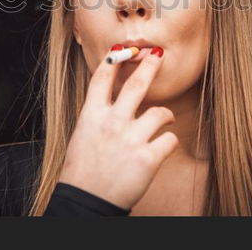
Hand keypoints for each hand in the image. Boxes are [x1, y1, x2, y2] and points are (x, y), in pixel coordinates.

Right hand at [57, 46, 177, 209]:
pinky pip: (170, 140)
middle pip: (136, 84)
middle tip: (158, 53)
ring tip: (166, 118)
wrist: (85, 203)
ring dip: (165, 114)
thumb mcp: (82, 135)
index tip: (124, 48)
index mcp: (91, 115)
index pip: (103, 77)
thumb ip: (98, 116)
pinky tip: (162, 147)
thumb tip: (113, 100)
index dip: (115, 58)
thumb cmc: (82, 171)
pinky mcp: (148, 158)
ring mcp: (131, 139)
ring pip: (160, 112)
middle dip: (150, 65)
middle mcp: (112, 122)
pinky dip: (169, 142)